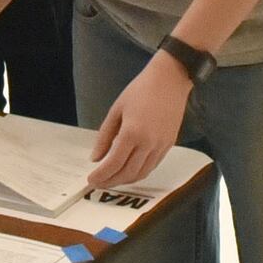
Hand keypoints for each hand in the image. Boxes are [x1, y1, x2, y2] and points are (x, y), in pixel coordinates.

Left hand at [88, 50, 194, 187]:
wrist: (170, 79)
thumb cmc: (141, 90)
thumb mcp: (116, 110)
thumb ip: (105, 136)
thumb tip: (96, 157)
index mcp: (132, 133)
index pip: (114, 163)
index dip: (101, 175)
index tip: (91, 179)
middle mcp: (148, 143)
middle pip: (128, 173)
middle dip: (111, 181)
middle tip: (99, 182)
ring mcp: (161, 145)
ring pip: (142, 173)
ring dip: (126, 180)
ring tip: (113, 179)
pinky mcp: (169, 144)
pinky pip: (153, 165)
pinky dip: (140, 172)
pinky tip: (130, 170)